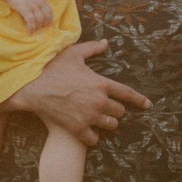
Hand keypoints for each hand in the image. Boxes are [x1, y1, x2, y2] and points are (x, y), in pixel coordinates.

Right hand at [6, 0, 54, 31]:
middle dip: (45, 25)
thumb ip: (37, 1)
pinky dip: (31, 28)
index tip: (49, 25)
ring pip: (39, 20)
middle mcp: (39, 2)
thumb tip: (38, 10)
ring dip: (37, 28)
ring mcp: (33, 6)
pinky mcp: (25, 9)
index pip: (49, 10)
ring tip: (34, 31)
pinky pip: (31, 21)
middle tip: (41, 30)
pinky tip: (30, 32)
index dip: (50, 19)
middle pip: (46, 17)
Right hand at [9, 41, 147, 146]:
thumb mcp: (73, 54)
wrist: (33, 87)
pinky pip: (94, 139)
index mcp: (101, 83)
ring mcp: (89, 116)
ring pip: (111, 125)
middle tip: (108, 109)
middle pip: (120, 112)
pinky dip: (93, 137)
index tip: (147, 105)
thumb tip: (105, 42)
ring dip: (108, 123)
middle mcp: (99, 101)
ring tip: (101, 121)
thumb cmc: (53, 68)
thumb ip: (92, 48)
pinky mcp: (77, 128)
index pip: (127, 93)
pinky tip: (89, 133)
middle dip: (116, 110)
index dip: (139, 100)